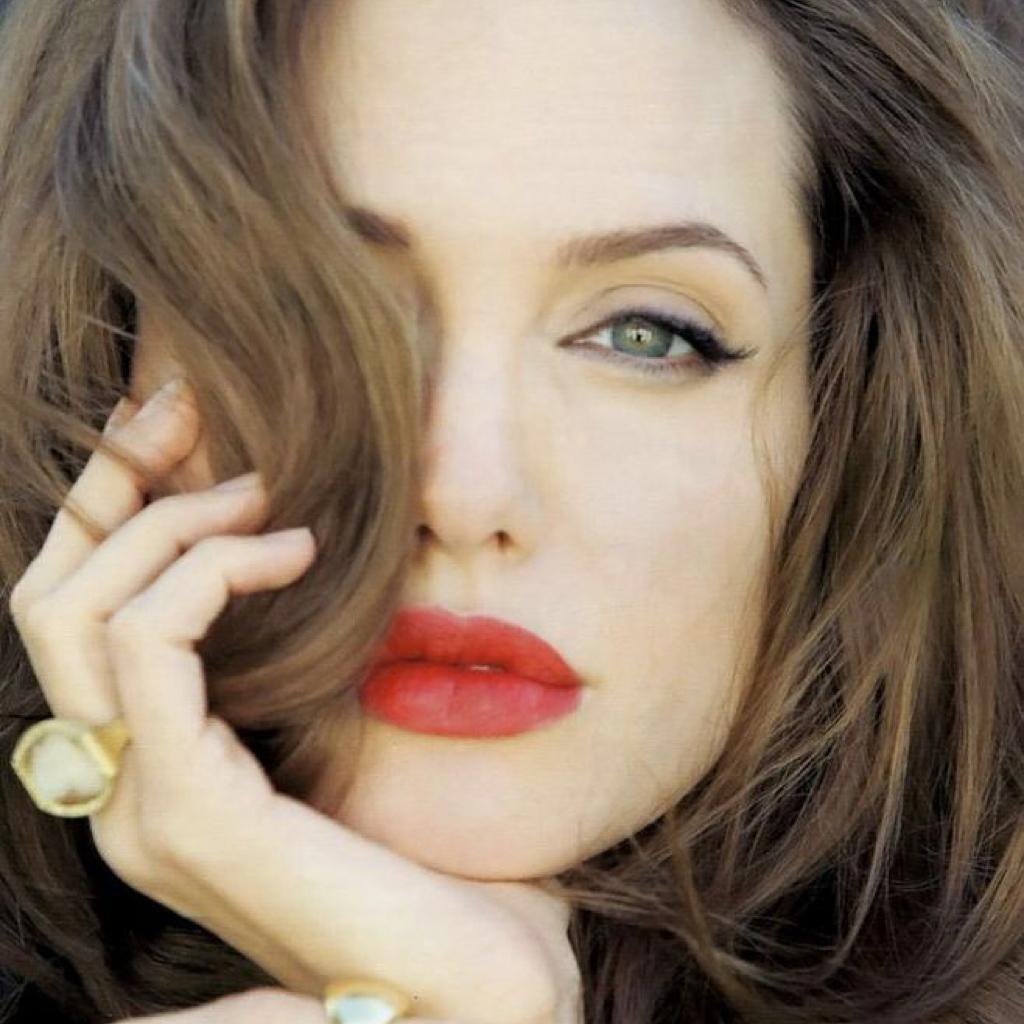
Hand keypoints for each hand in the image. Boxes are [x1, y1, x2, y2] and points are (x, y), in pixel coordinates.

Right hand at [8, 379, 582, 1023]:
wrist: (479, 983)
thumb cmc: (432, 856)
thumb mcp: (347, 731)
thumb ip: (299, 660)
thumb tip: (304, 538)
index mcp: (155, 767)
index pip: (82, 614)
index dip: (115, 505)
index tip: (180, 422)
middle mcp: (122, 787)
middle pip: (53, 599)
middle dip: (115, 485)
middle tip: (187, 410)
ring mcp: (143, 805)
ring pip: (80, 613)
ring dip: (171, 521)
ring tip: (267, 494)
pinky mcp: (191, 812)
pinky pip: (151, 648)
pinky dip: (211, 573)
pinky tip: (294, 550)